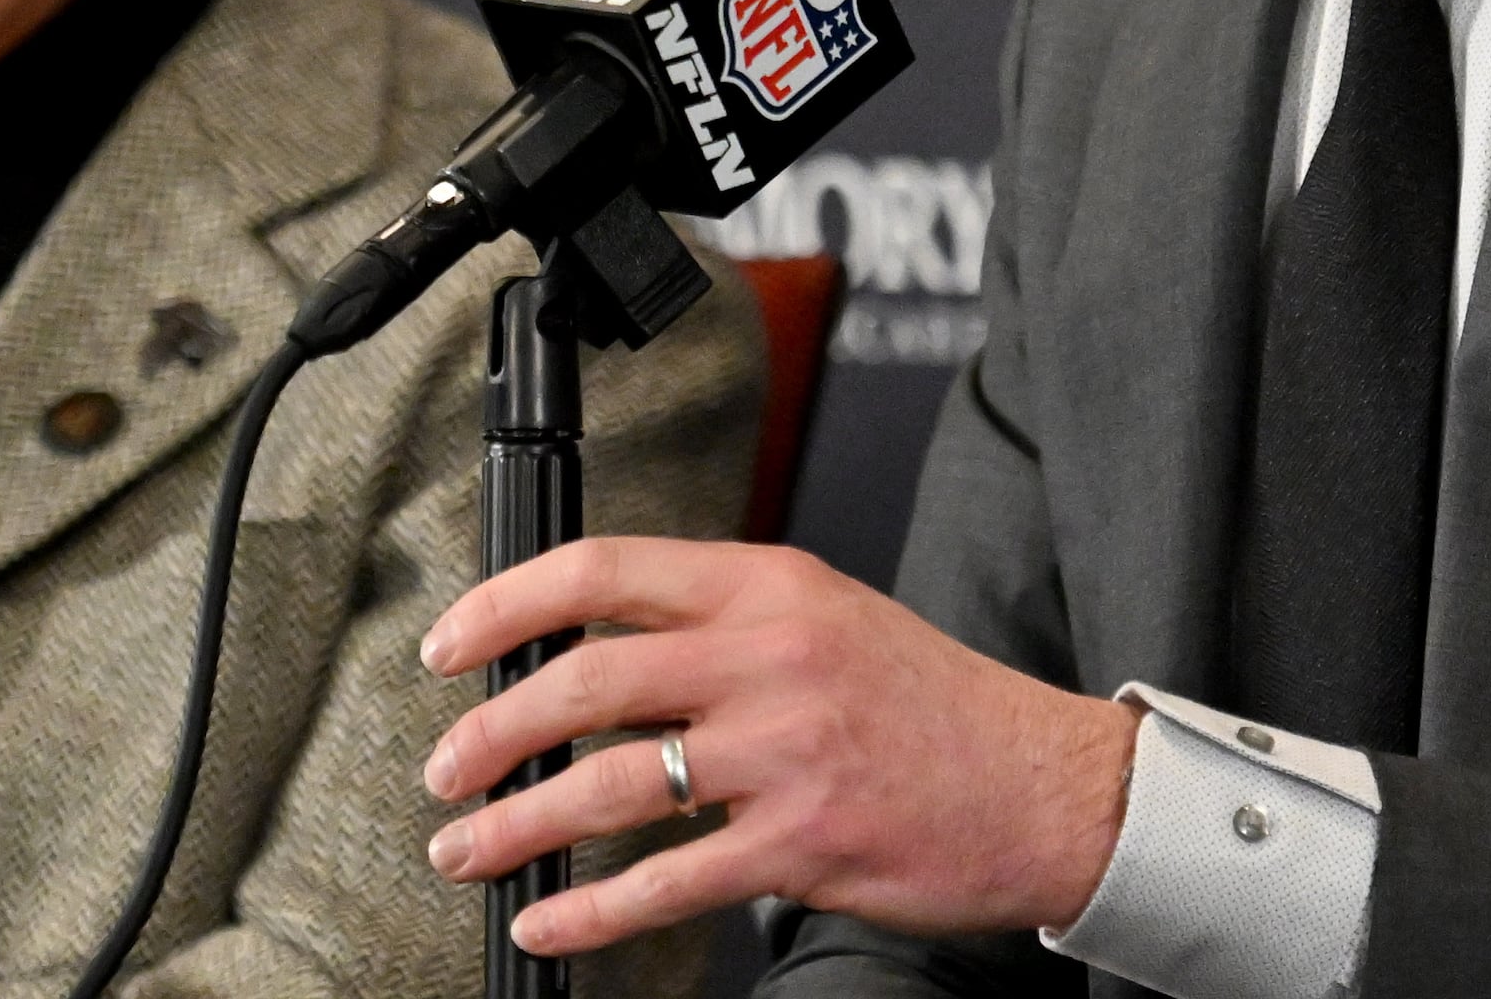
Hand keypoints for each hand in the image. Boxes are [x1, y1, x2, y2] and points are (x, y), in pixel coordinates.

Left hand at [419, 536, 1142, 956]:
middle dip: (491, 735)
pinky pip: (664, 881)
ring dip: (517, 825)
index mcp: (770, 584)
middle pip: (585, 679)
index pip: (606, 568)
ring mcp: (785, 750)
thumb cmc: (934, 707)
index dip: (507, 605)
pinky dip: (589, 910)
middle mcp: (771, 654)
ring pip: (609, 785)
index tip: (453, 645)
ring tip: (469, 849)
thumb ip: (719, 628)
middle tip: (447, 769)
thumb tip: (595, 661)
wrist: (1043, 786)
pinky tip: (551, 922)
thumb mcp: (827, 620)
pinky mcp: (802, 842)